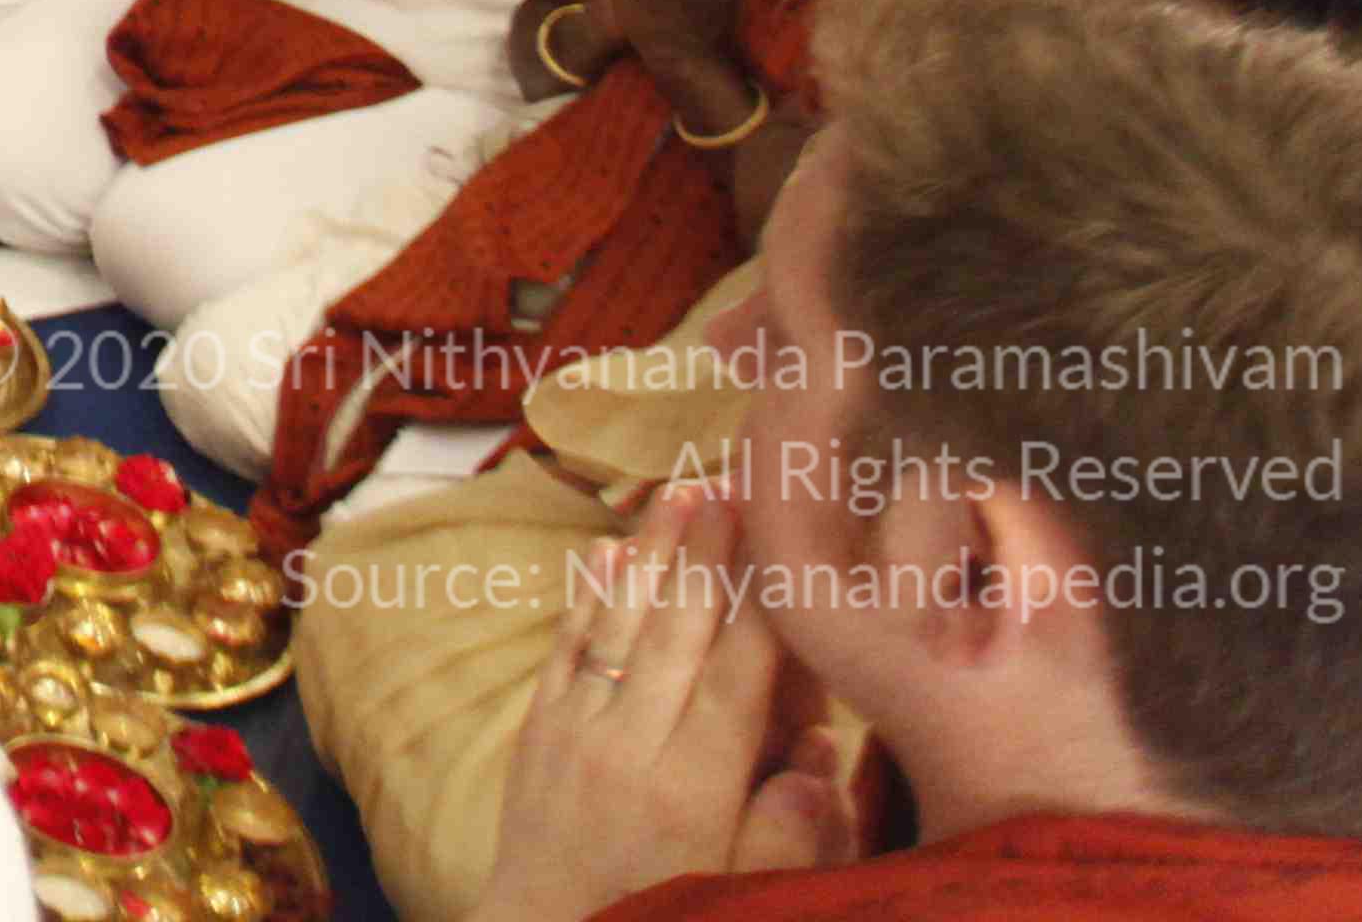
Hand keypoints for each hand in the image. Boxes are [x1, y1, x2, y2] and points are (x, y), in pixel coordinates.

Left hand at [466, 486, 856, 921]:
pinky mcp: (539, 730)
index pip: (738, 674)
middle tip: (730, 483)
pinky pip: (566, 647)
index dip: (762, 602)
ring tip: (676, 493)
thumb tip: (822, 747)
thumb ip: (789, 826)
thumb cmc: (661, 914)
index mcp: (694, 782)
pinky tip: (605, 551)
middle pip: (677, 630)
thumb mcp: (743, 890)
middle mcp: (631, 742)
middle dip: (706, 554)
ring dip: (650, 554)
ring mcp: (577, 729)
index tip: (785, 540)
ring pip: (619, 624)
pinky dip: (586, 596)